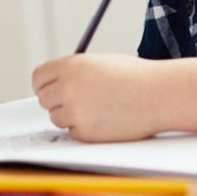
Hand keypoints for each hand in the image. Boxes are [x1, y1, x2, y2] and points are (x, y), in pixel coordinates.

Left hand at [32, 54, 164, 141]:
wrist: (159, 95)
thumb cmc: (133, 76)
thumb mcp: (97, 63)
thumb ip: (72, 72)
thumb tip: (52, 85)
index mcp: (69, 66)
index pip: (38, 77)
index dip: (43, 84)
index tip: (49, 89)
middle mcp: (67, 87)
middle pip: (44, 99)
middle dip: (56, 101)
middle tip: (75, 101)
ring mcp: (75, 111)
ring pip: (57, 118)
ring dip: (70, 116)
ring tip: (96, 108)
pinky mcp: (86, 132)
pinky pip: (73, 132)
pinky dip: (84, 129)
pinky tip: (104, 119)